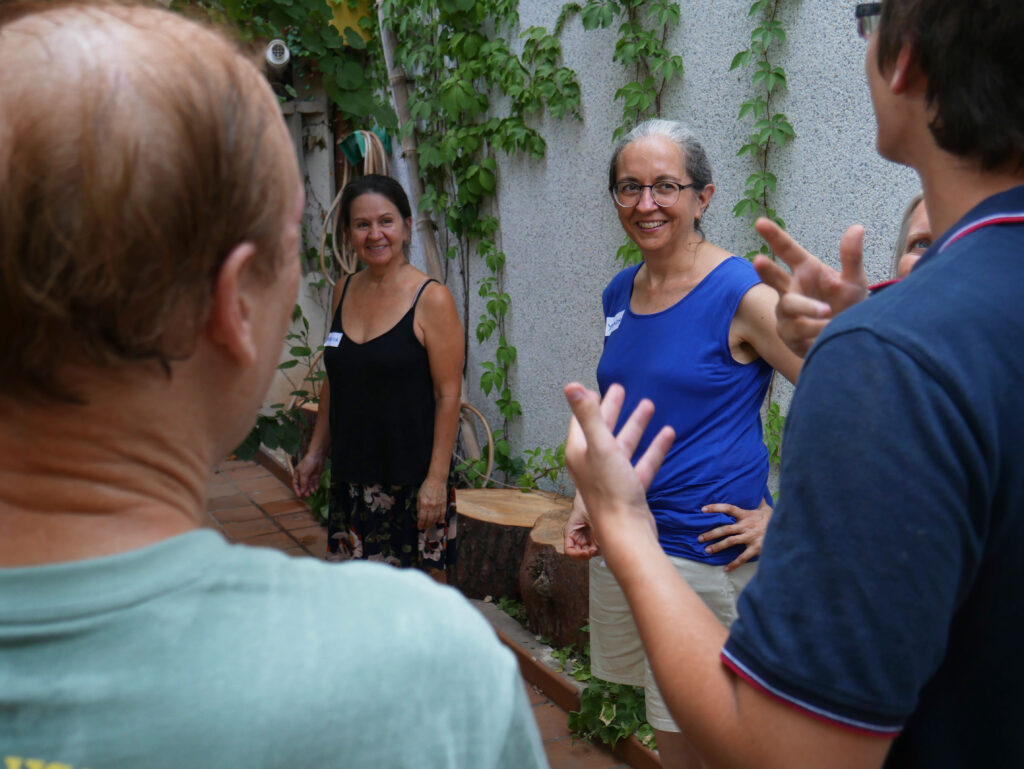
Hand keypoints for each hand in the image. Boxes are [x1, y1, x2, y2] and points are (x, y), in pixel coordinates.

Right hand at [291, 451, 324, 497]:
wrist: (317, 456)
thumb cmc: (308, 463)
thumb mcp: (304, 473)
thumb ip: (303, 483)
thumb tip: (303, 491)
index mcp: (297, 474)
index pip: (296, 484)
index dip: (297, 490)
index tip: (300, 495)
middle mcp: (303, 476)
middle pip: (303, 486)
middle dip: (305, 490)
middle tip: (308, 495)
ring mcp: (310, 476)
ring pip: (309, 485)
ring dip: (311, 488)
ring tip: (313, 491)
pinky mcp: (316, 476)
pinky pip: (315, 483)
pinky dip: (315, 486)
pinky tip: (316, 488)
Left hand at [417, 476, 446, 529]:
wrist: (437, 480)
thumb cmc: (426, 487)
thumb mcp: (419, 496)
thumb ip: (419, 507)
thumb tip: (419, 517)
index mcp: (424, 504)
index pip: (422, 518)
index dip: (421, 524)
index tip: (419, 527)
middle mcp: (432, 506)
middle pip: (429, 520)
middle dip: (426, 525)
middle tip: (424, 528)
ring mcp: (439, 505)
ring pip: (436, 518)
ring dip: (432, 523)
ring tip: (429, 525)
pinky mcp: (444, 504)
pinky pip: (442, 514)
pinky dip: (440, 519)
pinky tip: (438, 522)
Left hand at [563, 382, 673, 554]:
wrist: (627, 532)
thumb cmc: (609, 490)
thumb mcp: (599, 446)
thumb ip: (588, 415)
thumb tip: (570, 385)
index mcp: (580, 452)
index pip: (581, 422)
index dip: (587, 404)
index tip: (593, 388)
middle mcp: (593, 463)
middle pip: (603, 430)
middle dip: (612, 409)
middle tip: (620, 389)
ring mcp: (612, 477)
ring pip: (624, 445)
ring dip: (636, 425)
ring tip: (649, 404)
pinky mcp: (631, 488)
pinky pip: (643, 462)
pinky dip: (654, 448)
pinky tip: (668, 433)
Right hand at [564, 494, 599, 560]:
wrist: (590, 502)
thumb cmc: (586, 507)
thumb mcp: (590, 518)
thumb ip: (594, 531)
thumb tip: (599, 546)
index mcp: (570, 533)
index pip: (568, 550)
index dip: (576, 554)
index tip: (586, 553)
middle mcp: (576, 539)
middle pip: (577, 555)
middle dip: (585, 555)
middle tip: (593, 552)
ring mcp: (584, 540)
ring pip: (586, 553)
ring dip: (592, 553)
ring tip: (598, 547)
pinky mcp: (591, 540)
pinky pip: (593, 549)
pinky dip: (597, 549)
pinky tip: (600, 544)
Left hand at [697, 497, 772, 571]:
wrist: (786, 529)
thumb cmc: (773, 519)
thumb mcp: (765, 508)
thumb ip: (758, 501)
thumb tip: (758, 491)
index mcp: (746, 515)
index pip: (728, 509)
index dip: (715, 508)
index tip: (703, 509)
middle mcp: (746, 526)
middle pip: (725, 529)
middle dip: (711, 533)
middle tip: (700, 538)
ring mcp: (750, 537)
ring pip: (730, 542)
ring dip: (718, 546)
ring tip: (707, 551)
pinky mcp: (756, 548)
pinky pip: (743, 557)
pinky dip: (734, 564)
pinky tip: (726, 569)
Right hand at [753, 218, 868, 357]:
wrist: (849, 341)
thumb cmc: (848, 307)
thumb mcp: (854, 281)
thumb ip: (852, 257)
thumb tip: (858, 227)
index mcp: (806, 271)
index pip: (787, 251)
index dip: (774, 237)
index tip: (760, 222)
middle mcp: (791, 289)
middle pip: (774, 278)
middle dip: (765, 270)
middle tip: (757, 260)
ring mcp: (787, 313)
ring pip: (789, 305)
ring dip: (807, 307)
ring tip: (827, 311)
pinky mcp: (789, 334)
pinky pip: (797, 329)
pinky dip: (815, 327)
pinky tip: (828, 328)